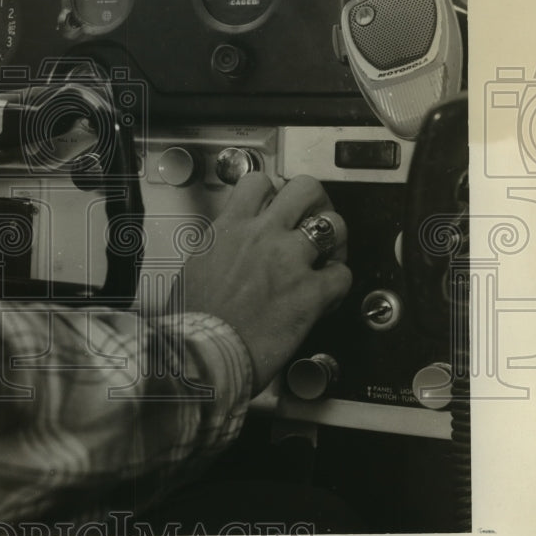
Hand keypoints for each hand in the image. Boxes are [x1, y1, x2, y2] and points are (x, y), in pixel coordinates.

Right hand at [179, 173, 351, 393]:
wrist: (200, 354)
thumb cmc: (192, 320)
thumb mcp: (195, 265)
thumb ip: (221, 247)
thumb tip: (230, 247)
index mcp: (229, 227)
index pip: (259, 182)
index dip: (274, 190)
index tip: (277, 204)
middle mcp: (261, 235)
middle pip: (305, 189)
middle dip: (315, 202)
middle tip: (313, 219)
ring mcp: (289, 261)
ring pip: (333, 225)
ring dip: (334, 240)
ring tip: (327, 256)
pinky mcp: (310, 293)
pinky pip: (343, 275)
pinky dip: (338, 283)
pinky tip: (326, 295)